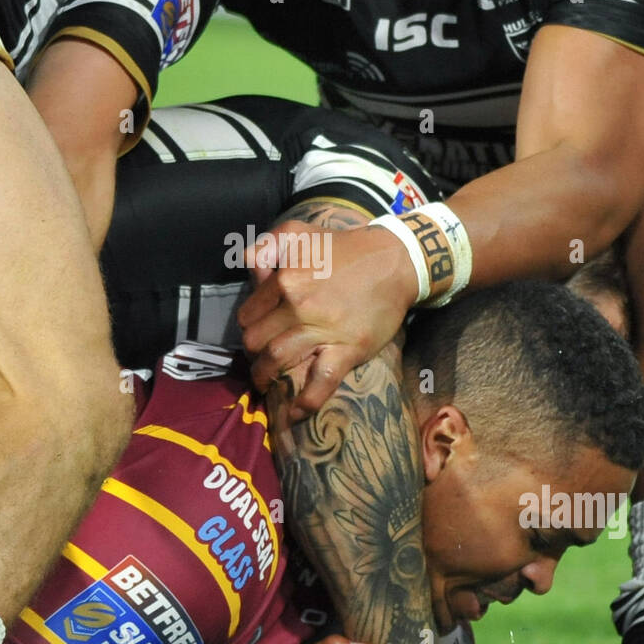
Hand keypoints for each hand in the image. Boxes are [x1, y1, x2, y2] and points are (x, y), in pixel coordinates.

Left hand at [238, 220, 418, 415]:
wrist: (395, 261)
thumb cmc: (344, 247)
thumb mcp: (299, 231)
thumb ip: (265, 245)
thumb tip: (248, 269)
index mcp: (285, 279)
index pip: (248, 316)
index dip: (250, 327)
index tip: (259, 333)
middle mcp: (299, 306)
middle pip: (257, 342)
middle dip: (253, 354)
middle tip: (259, 359)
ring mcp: (324, 329)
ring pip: (277, 361)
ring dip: (265, 377)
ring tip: (265, 383)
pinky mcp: (348, 349)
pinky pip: (321, 381)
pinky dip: (305, 401)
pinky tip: (295, 413)